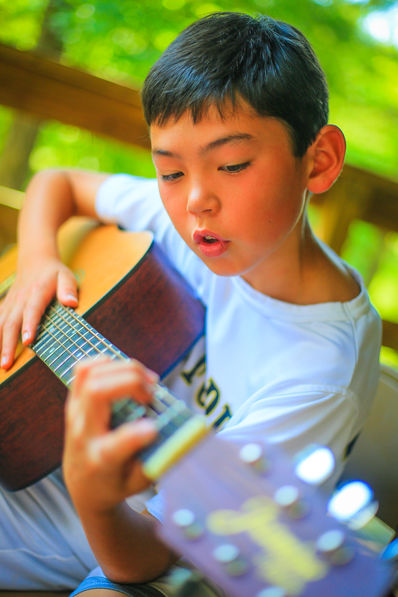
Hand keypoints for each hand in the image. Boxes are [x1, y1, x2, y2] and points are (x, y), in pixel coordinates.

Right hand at [0, 255, 77, 368]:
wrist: (35, 261)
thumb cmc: (54, 273)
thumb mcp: (66, 276)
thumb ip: (68, 289)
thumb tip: (71, 303)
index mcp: (37, 292)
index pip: (32, 310)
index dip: (29, 325)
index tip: (28, 341)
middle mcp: (20, 299)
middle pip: (11, 322)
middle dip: (8, 344)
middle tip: (6, 364)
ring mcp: (11, 303)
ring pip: (0, 324)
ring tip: (1, 364)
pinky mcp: (5, 306)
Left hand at [63, 357, 157, 514]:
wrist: (82, 484)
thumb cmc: (117, 482)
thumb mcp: (141, 481)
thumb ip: (160, 459)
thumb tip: (184, 435)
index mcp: (100, 460)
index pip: (111, 446)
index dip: (134, 435)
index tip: (154, 430)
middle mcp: (83, 433)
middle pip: (97, 392)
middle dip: (130, 382)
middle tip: (152, 392)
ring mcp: (75, 413)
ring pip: (90, 374)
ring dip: (123, 368)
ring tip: (145, 380)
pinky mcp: (74, 401)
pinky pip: (83, 370)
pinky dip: (106, 363)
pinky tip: (125, 373)